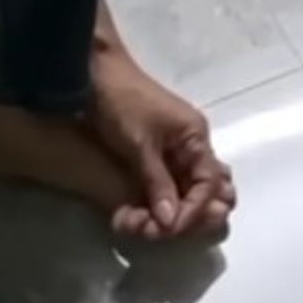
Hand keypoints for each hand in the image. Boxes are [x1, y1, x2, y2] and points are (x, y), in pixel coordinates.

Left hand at [88, 51, 235, 240]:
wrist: (93, 71)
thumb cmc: (121, 100)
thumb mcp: (139, 144)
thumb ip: (157, 182)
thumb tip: (170, 221)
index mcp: (196, 139)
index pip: (209, 186)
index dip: (193, 212)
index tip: (168, 229)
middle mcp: (191, 149)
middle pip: (204, 194)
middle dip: (183, 217)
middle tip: (154, 231)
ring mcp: (173, 154)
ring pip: (182, 196)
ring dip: (163, 215)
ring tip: (136, 224)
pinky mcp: (152, 159)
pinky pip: (161, 190)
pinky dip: (148, 206)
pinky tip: (128, 215)